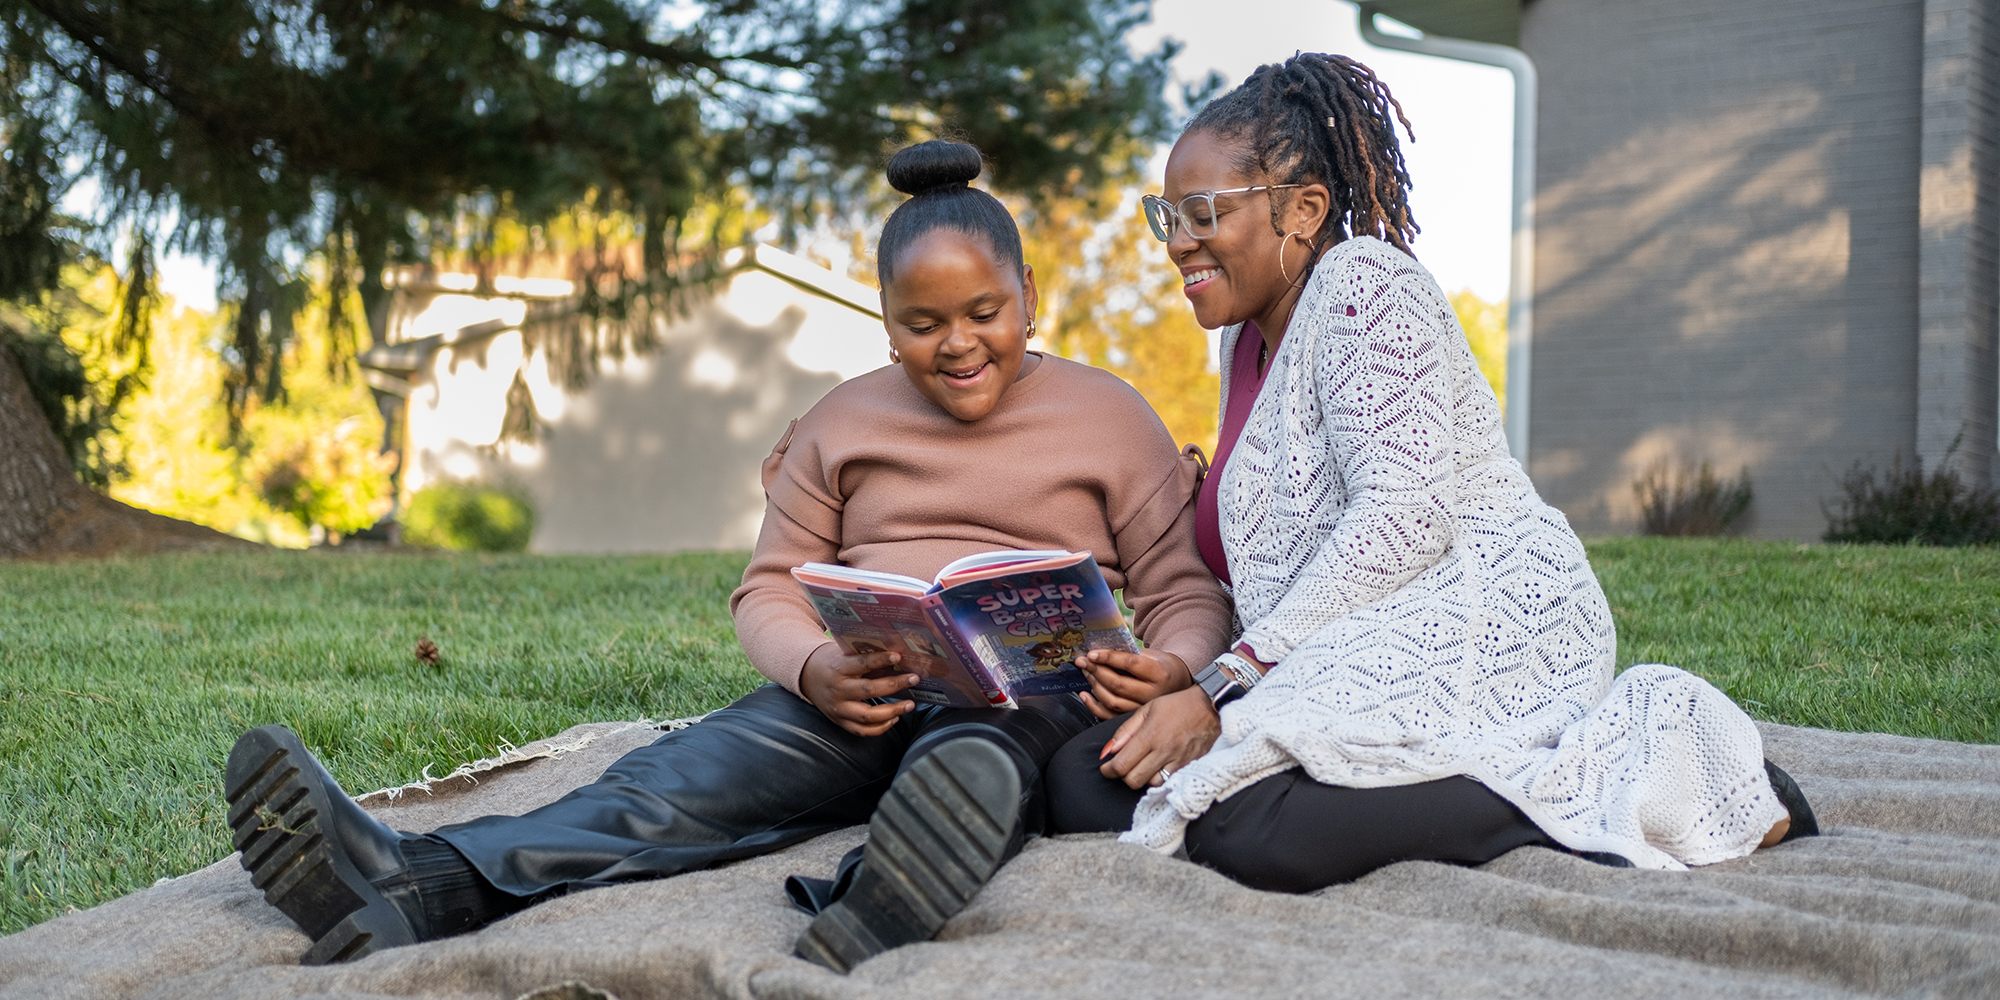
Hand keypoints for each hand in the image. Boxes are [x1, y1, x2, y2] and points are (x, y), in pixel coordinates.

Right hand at [798, 644, 920, 736]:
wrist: (807, 676)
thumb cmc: (832, 661)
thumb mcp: (843, 652)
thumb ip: (864, 655)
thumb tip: (896, 657)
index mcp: (838, 668)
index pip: (862, 663)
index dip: (880, 660)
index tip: (898, 656)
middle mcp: (838, 690)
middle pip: (869, 690)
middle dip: (895, 685)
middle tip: (914, 679)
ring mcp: (838, 708)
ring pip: (867, 716)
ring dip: (892, 711)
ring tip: (909, 705)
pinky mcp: (839, 721)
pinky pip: (862, 730)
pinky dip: (880, 727)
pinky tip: (894, 718)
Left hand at [1076, 648, 1189, 719]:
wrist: (1177, 685)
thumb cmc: (1161, 667)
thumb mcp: (1152, 655)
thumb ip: (1129, 653)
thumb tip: (1099, 651)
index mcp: (1159, 674)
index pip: (1130, 664)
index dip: (1108, 658)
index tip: (1092, 654)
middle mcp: (1153, 695)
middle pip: (1118, 684)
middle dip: (1096, 671)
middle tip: (1083, 661)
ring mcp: (1143, 711)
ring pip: (1112, 701)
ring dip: (1094, 686)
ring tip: (1086, 673)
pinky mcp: (1134, 722)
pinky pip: (1109, 717)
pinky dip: (1093, 706)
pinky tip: (1085, 694)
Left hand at [1098, 686, 1220, 789]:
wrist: (1209, 708)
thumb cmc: (1178, 705)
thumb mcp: (1147, 710)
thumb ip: (1126, 731)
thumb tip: (1109, 750)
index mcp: (1150, 736)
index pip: (1121, 765)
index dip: (1108, 770)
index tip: (1106, 768)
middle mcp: (1164, 752)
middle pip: (1133, 780)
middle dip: (1123, 776)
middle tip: (1122, 766)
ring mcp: (1177, 762)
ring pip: (1150, 785)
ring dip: (1142, 778)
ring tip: (1141, 766)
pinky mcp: (1188, 767)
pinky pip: (1168, 783)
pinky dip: (1158, 779)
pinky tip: (1156, 769)